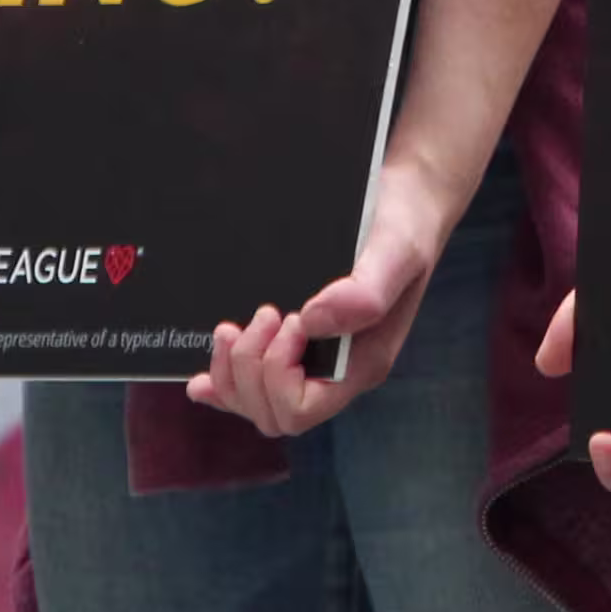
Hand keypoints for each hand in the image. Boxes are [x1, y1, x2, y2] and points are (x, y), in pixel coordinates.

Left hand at [193, 154, 468, 438]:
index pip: (300, 408)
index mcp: (361, 364)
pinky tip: (203, 378)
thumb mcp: (397, 250)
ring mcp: (313, 359)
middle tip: (262, 314)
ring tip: (230, 328)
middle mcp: (336, 371)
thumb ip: (367, 292)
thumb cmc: (404, 225)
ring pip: (254, 403)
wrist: (406, 199)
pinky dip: (222, 381)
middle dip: (248, 370)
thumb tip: (313, 323)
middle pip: (271, 413)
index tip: (289, 319)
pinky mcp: (294, 342)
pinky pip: (251, 384)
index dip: (277, 372)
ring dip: (231, 372)